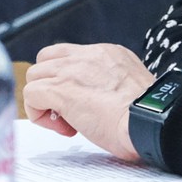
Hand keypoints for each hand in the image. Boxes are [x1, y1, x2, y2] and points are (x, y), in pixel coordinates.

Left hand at [21, 42, 153, 159]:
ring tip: (67, 122)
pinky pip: (31, 95)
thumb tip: (101, 101)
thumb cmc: (148, 115)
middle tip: (70, 112)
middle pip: (46, 61)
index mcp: (108, 53)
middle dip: (51, 87)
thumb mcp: (131, 88)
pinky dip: (39, 114)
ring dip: (44, 101)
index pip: (70, 56)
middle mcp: (88, 55)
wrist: (150, 120)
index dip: (67, 80)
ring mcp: (72, 70)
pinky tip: (64, 128)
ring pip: (35, 76)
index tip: (83, 102)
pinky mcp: (60, 89)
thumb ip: (112, 85)